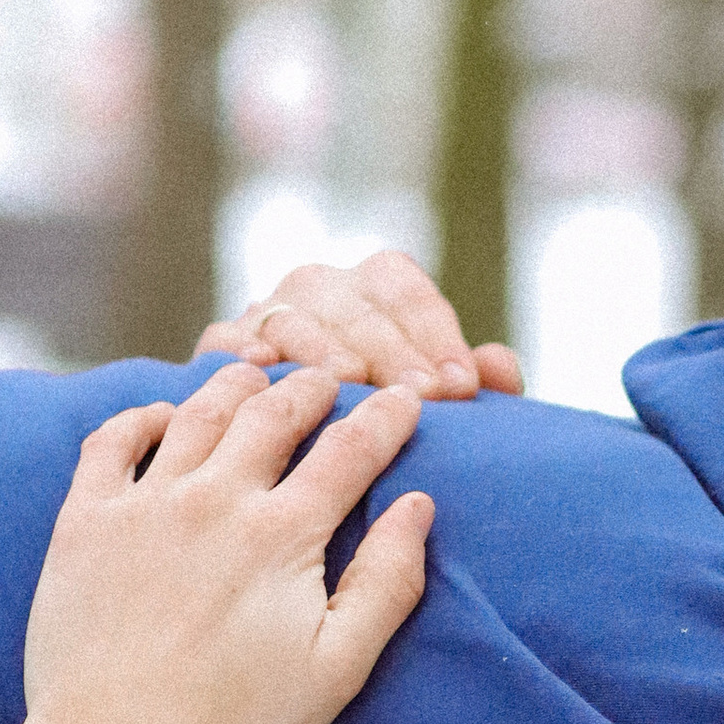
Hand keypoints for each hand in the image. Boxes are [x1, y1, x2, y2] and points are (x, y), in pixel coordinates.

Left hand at [0, 365, 434, 723]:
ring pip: (198, 412)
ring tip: (256, 376)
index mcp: (284, 535)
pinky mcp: (84, 520)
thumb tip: (416, 507)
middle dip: (311, 388)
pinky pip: (113, 440)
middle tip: (329, 378)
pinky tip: (163, 416)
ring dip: (235, 386)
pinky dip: (143, 415)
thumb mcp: (337, 670)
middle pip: (273, 413)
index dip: (385, 419)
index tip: (404, 400)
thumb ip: (387, 583)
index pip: (349, 450)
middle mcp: (214, 499)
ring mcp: (143, 503)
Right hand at [196, 247, 523, 399]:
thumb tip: (499, 367)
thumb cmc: (385, 417)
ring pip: (293, 319)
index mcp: (374, 286)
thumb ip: (472, 381)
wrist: (298, 437)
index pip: (404, 289)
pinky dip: (240, 351)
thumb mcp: (434, 398)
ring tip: (348, 381)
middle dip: (392, 351)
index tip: (462, 388)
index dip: (436, 335)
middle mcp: (320, 288)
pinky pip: (226, 342)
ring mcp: (268, 313)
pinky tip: (259, 369)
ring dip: (321, 349)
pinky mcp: (224, 345)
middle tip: (422, 398)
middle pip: (354, 306)